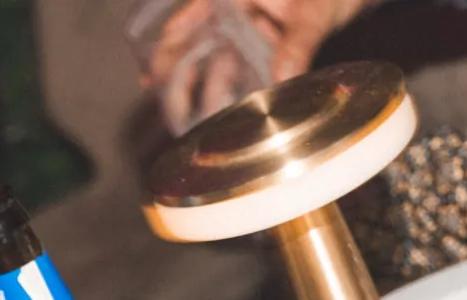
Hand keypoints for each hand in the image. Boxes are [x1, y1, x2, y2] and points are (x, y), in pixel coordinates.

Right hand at [145, 0, 376, 101]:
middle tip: (170, 111)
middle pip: (200, 45)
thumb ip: (300, 40)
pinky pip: (248, 68)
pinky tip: (232, 112)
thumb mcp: (316, 9)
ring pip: (224, 60)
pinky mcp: (271, 41)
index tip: (151, 78)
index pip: (190, 18)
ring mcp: (256, 26)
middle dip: (183, 78)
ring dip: (213, 91)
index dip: (166, 48)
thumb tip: (283, 75)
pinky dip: (241, 89)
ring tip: (201, 122)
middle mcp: (241, 8)